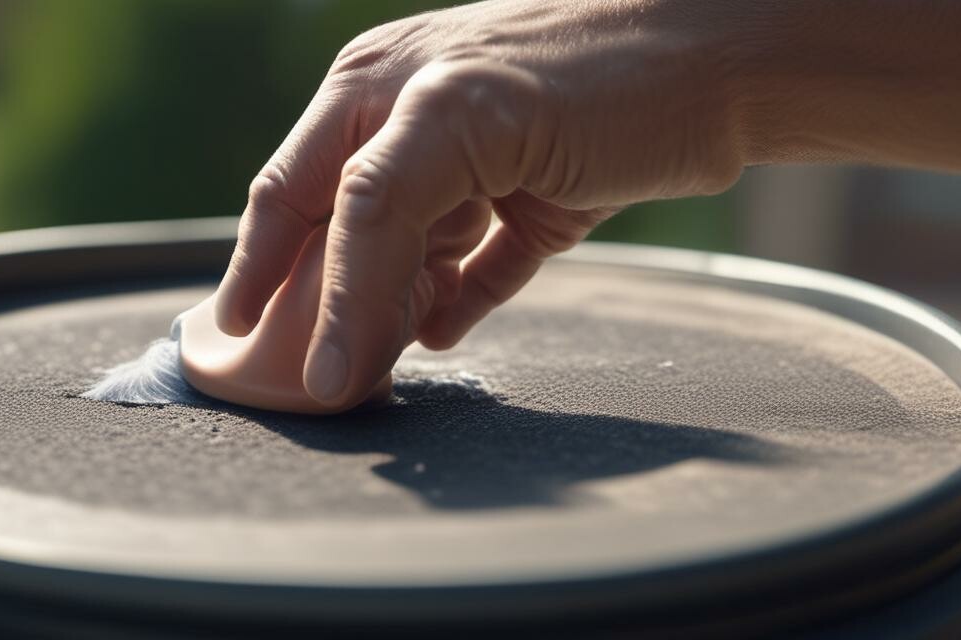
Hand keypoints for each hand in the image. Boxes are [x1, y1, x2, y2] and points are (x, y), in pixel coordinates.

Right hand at [214, 0, 744, 409]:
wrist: (726, 65)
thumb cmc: (590, 73)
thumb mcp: (453, 126)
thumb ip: (377, 222)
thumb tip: (335, 341)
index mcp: (379, 90)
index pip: (297, 194)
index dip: (259, 268)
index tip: (234, 338)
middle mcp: (421, 124)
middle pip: (350, 229)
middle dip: (326, 298)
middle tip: (306, 368)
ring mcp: (486, 165)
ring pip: (414, 253)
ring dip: (393, 306)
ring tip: (374, 362)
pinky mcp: (544, 202)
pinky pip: (484, 265)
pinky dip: (462, 299)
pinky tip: (444, 331)